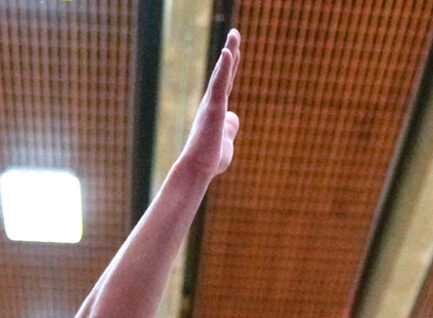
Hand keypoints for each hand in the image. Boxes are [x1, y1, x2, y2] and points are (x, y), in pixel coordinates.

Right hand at [179, 29, 242, 177]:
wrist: (197, 169)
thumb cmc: (209, 160)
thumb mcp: (226, 142)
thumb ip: (230, 128)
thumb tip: (234, 116)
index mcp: (215, 110)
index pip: (226, 84)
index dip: (231, 67)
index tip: (234, 51)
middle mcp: (212, 103)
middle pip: (224, 73)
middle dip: (231, 52)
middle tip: (235, 33)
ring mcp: (212, 104)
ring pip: (222, 73)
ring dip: (229, 52)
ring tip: (234, 34)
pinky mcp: (214, 107)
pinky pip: (220, 84)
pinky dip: (224, 67)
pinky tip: (229, 52)